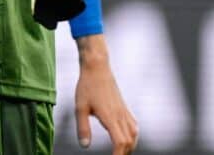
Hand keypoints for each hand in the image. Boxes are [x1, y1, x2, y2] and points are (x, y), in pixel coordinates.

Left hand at [75, 36, 137, 153]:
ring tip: (120, 152)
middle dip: (124, 153)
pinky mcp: (124, 107)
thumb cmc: (86, 86)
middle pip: (129, 142)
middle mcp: (121, 116)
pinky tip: (126, 139)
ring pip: (134, 134)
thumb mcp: (80, 107)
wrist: (97, 67)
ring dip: (129, 146)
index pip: (120, 143)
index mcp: (110, 117)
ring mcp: (124, 111)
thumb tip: (84, 146)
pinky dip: (132, 136)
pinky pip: (134, 126)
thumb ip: (83, 128)